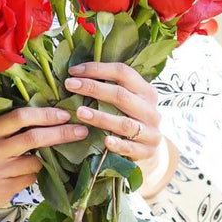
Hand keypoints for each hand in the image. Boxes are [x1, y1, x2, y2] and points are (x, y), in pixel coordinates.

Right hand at [0, 105, 88, 216]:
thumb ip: (14, 126)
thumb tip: (54, 114)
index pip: (19, 117)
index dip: (44, 115)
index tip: (65, 114)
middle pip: (32, 138)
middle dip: (60, 134)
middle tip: (81, 131)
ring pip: (36, 161)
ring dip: (47, 159)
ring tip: (44, 156)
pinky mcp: (6, 188)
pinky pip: (33, 177)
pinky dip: (37, 173)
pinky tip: (28, 172)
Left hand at [63, 61, 174, 194]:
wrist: (149, 151)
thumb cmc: (129, 120)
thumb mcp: (127, 102)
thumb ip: (110, 88)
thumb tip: (76, 74)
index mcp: (146, 92)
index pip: (123, 72)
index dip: (97, 69)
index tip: (73, 71)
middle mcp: (150, 110)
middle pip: (121, 95)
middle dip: (93, 88)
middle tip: (70, 85)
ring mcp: (151, 132)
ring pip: (125, 123)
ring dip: (101, 117)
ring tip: (80, 112)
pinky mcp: (147, 151)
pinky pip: (131, 147)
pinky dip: (118, 144)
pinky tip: (105, 142)